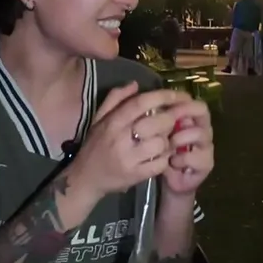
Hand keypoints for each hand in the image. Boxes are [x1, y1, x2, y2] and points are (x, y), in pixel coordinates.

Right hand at [67, 83, 186, 197]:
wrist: (86, 178)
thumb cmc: (94, 146)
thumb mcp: (99, 119)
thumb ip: (115, 99)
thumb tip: (135, 84)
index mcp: (112, 122)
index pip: (140, 103)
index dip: (162, 96)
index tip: (175, 95)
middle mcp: (120, 139)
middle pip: (156, 122)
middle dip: (169, 118)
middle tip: (170, 120)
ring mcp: (129, 159)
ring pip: (161, 143)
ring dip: (167, 139)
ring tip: (163, 139)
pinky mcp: (136, 176)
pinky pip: (161, 163)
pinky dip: (166, 158)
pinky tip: (161, 155)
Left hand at [161, 96, 213, 195]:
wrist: (171, 181)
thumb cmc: (163, 154)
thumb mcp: (159, 135)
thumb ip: (158, 120)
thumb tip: (152, 104)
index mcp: (192, 118)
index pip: (192, 100)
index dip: (180, 99)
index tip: (165, 103)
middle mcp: (203, 128)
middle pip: (202, 110)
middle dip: (183, 113)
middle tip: (167, 122)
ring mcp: (207, 146)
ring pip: (199, 132)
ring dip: (179, 138)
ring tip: (167, 147)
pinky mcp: (207, 163)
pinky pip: (194, 156)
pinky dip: (180, 159)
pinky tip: (172, 163)